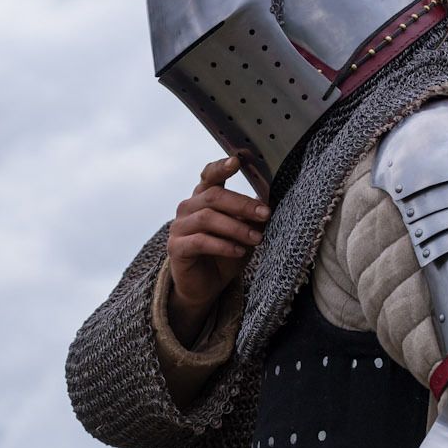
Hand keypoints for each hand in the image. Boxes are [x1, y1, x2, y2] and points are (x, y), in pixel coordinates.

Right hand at [166, 156, 269, 345]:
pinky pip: (200, 241)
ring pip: (208, 218)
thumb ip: (253, 217)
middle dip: (242, 204)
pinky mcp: (176, 247)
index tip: (237, 161)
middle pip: (214, 196)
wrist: (205, 286)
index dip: (221, 166)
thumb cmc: (225, 254)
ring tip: (257, 239)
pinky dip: (223, 245)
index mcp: (203, 197)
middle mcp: (188, 207)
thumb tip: (271, 204)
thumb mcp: (245, 233)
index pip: (210, 175)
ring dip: (236, 227)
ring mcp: (179, 227)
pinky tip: (239, 251)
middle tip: (265, 214)